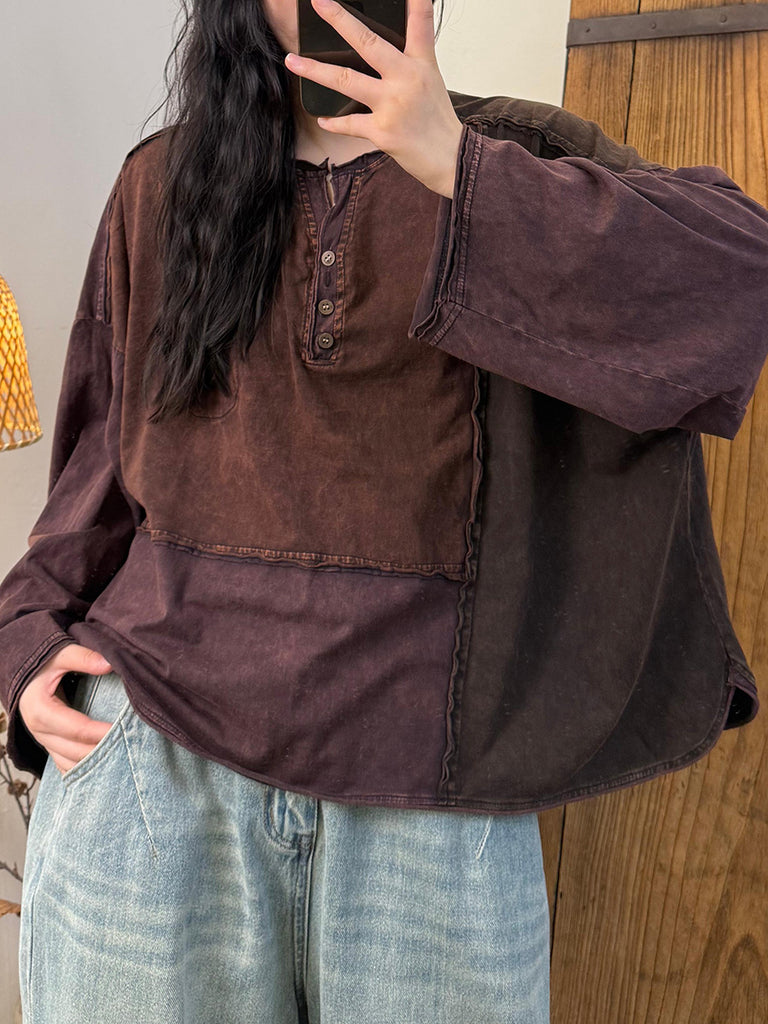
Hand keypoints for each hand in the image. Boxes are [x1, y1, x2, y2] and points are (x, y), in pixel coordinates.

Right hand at [17, 644, 114, 775]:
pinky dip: (84, 768)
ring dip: (94, 764)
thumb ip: (83, 658)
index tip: (123, 730)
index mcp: (41, 711)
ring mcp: (44, 742)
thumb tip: (108, 664)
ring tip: (122, 755)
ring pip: (70, 764)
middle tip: (129, 744)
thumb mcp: (60, 655)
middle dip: (102, 751)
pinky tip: (105, 765)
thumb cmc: (43, 665)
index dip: (101, 732)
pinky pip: (66, 765)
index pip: (76, 729)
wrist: (25, 676)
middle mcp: (40, 732)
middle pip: (75, 752)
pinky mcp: (50, 746)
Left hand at [284, 0, 463, 197]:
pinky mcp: (382, 131)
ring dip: (316, 71)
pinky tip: (323, 119)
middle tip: (319, 2)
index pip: (419, 23)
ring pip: (346, 80)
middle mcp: (406, 79)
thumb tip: (378, 49)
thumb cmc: (437, 120)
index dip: (415, 1)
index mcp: (420, 64)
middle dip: (340, 20)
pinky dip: (334, 123)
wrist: (450, 158)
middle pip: (367, 42)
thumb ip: (409, 60)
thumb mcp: (430, 81)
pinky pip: (349, 123)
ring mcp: (392, 105)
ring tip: (293, 60)